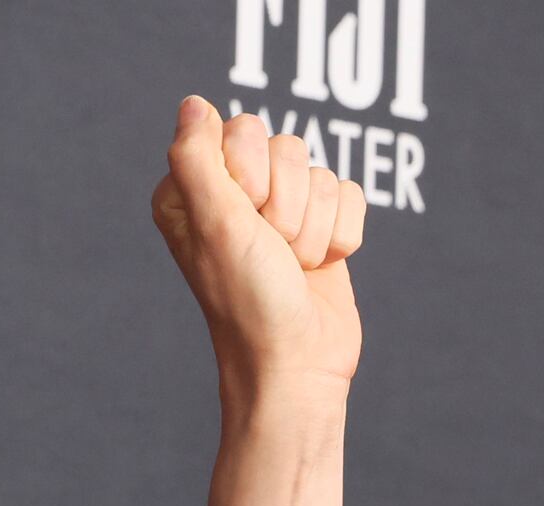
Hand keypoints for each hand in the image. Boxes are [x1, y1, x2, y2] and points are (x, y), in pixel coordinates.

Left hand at [150, 97, 365, 411]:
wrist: (296, 363)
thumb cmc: (249, 301)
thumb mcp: (214, 224)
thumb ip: (196, 157)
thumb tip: (193, 104)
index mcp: (193, 191)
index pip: (240, 130)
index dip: (251, 174)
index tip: (243, 220)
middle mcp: (234, 196)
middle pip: (286, 146)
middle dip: (287, 203)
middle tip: (271, 248)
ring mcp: (280, 211)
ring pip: (320, 172)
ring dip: (312, 226)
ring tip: (292, 265)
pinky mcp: (321, 227)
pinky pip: (350, 193)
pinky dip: (341, 234)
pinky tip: (319, 267)